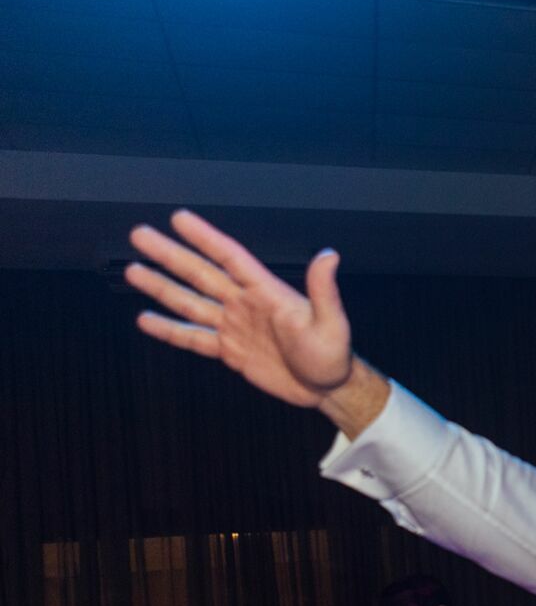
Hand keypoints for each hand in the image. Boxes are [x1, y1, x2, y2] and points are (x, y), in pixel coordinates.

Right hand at [126, 210, 353, 408]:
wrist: (327, 387)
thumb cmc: (333, 354)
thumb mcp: (330, 322)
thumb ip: (323, 290)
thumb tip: (329, 256)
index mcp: (266, 292)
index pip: (229, 257)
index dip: (205, 238)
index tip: (179, 218)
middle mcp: (245, 304)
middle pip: (200, 274)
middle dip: (170, 255)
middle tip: (140, 235)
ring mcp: (235, 326)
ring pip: (190, 302)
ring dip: (161, 287)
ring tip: (133, 270)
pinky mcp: (230, 351)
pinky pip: (194, 338)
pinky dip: (170, 330)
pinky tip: (146, 320)